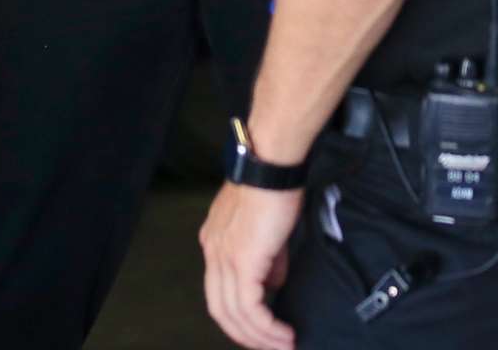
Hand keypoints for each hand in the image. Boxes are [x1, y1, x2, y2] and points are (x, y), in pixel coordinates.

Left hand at [202, 181, 303, 349]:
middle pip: (221, 310)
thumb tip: (273, 286)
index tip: (260, 331)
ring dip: (261, 337)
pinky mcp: (241, 261)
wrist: (271, 165)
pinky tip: (283, 333)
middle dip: (247, 336)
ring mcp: (224, 257)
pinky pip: (250, 307)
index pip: (219, 292)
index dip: (238, 317)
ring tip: (284, 346)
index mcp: (215, 243)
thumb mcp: (267, 231)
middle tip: (272, 347)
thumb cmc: (273, 187)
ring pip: (234, 314)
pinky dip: (266, 326)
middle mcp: (213, 252)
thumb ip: (268, 261)